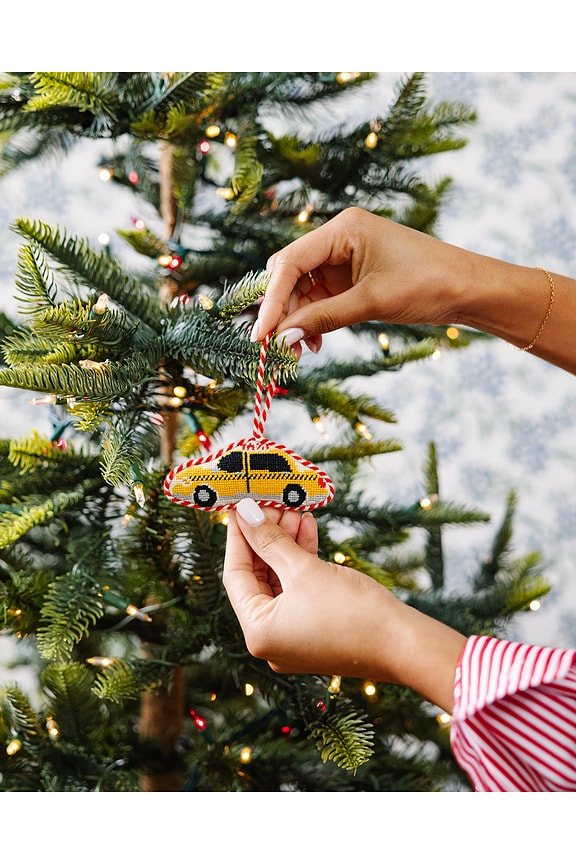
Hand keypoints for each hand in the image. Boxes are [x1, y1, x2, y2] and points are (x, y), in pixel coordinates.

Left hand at [223, 497, 464, 710]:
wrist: (403, 644)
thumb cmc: (352, 611)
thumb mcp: (304, 569)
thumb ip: (270, 540)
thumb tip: (245, 513)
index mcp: (257, 632)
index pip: (235, 575)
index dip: (239, 537)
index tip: (241, 506)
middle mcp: (270, 640)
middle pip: (258, 578)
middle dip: (268, 538)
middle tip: (274, 504)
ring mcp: (293, 637)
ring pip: (281, 582)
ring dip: (287, 546)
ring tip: (296, 512)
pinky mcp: (315, 631)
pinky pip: (299, 592)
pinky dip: (303, 564)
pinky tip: (310, 532)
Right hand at [252, 207, 467, 347]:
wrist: (469, 288)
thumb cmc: (427, 284)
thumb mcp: (371, 303)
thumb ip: (323, 319)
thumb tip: (282, 339)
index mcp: (343, 228)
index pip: (291, 262)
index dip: (272, 299)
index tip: (260, 334)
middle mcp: (339, 237)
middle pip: (290, 274)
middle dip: (282, 311)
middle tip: (276, 348)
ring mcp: (344, 257)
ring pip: (302, 289)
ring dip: (297, 321)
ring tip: (298, 352)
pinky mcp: (351, 276)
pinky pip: (320, 298)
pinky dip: (313, 320)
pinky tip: (314, 342)